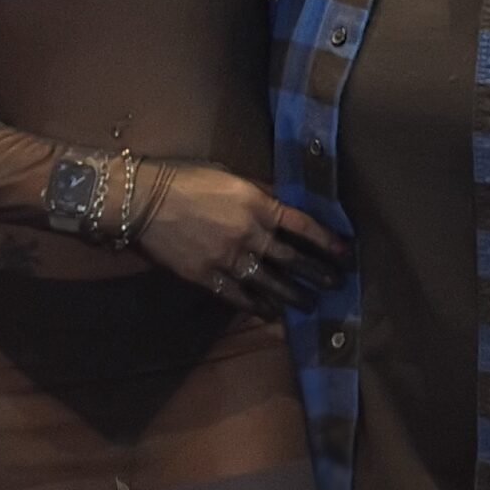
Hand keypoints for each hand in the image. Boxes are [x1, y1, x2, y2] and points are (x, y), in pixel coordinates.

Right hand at [132, 160, 348, 311]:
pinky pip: (239, 296)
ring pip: (271, 283)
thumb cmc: (185, 179)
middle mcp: (250, 234)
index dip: (326, 240)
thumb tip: (279, 204)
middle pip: (293, 259)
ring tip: (309, 305)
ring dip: (293, 296)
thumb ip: (257, 194)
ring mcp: (230, 258)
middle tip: (335, 285)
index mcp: (258, 205)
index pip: (303, 225)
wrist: (144, 200)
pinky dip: (257, 306)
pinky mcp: (208, 277)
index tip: (344, 253)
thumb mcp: (229, 177)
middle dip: (317, 273)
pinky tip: (270, 313)